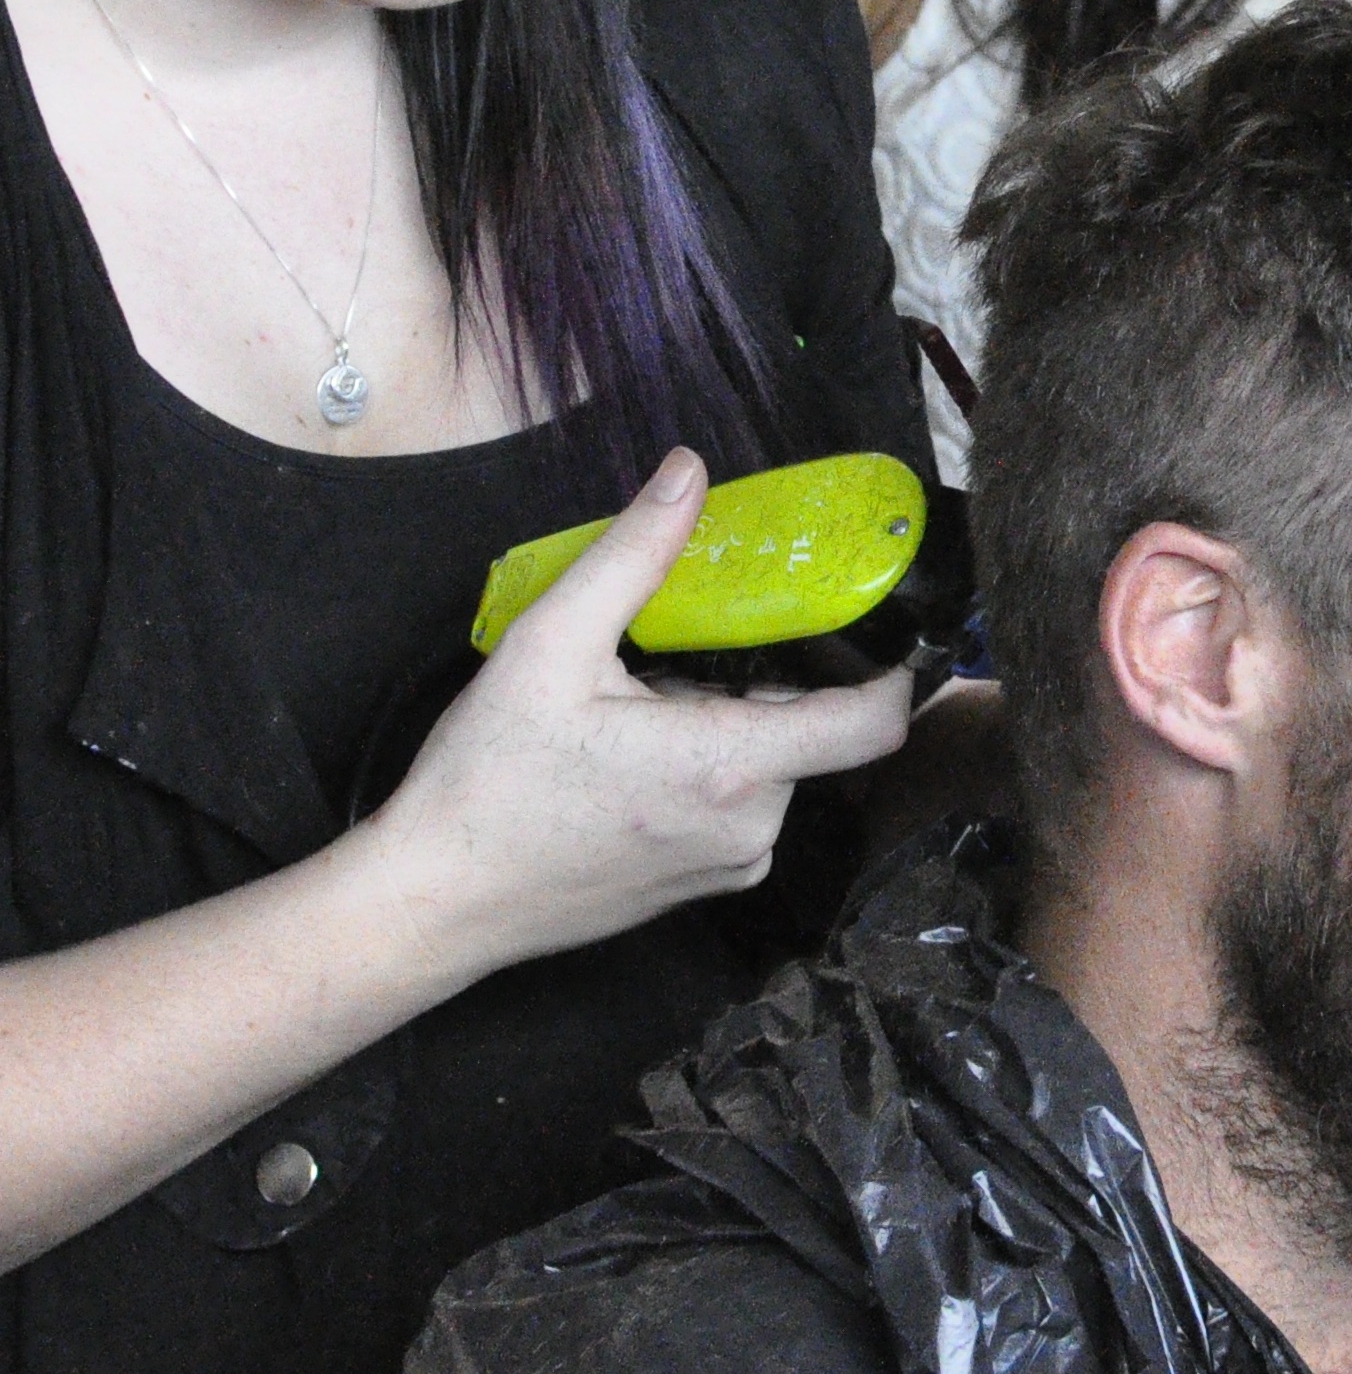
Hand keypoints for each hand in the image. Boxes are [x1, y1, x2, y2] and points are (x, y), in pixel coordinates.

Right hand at [368, 449, 912, 976]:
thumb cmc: (489, 779)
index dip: (892, 670)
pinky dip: (705, 768)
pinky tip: (627, 757)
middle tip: (674, 655)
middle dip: (756, 679)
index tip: (875, 624)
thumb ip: (635, 554)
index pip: (873, 723)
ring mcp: (729, 865)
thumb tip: (689, 471)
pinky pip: (737, 806)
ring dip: (724, 723)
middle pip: (805, 728)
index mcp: (729, 768)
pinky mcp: (703, 885)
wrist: (436, 902)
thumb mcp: (551, 644)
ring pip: (768, 764)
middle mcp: (751, 828)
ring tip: (633, 712)